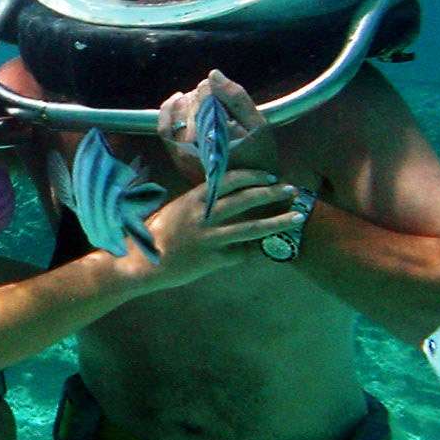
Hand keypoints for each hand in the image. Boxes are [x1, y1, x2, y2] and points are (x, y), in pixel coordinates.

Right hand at [143, 168, 303, 284]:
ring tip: (296, 218)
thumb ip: (200, 202)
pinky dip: (252, 251)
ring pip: (251, 228)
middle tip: (291, 190)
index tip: (268, 176)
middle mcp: (204, 215)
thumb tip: (225, 196)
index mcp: (194, 198)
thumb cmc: (156, 234)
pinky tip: (262, 251)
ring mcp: (210, 238)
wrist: (143, 263)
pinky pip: (240, 254)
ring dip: (277, 222)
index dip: (252, 176)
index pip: (229, 179)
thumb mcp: (176, 209)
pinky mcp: (212, 260)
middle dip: (271, 193)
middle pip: (246, 200)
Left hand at [157, 70, 279, 179]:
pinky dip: (168, 112)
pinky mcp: (176, 158)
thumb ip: (237, 98)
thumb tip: (213, 74)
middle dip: (200, 94)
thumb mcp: (258, 127)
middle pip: (189, 105)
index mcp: (215, 137)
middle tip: (212, 92)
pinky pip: (163, 129)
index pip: (204, 100)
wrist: (249, 193)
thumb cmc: (259, 159)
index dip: (209, 88)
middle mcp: (192, 146)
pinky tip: (179, 102)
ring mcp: (180, 154)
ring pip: (174, 114)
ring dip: (185, 101)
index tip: (216, 84)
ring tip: (200, 99)